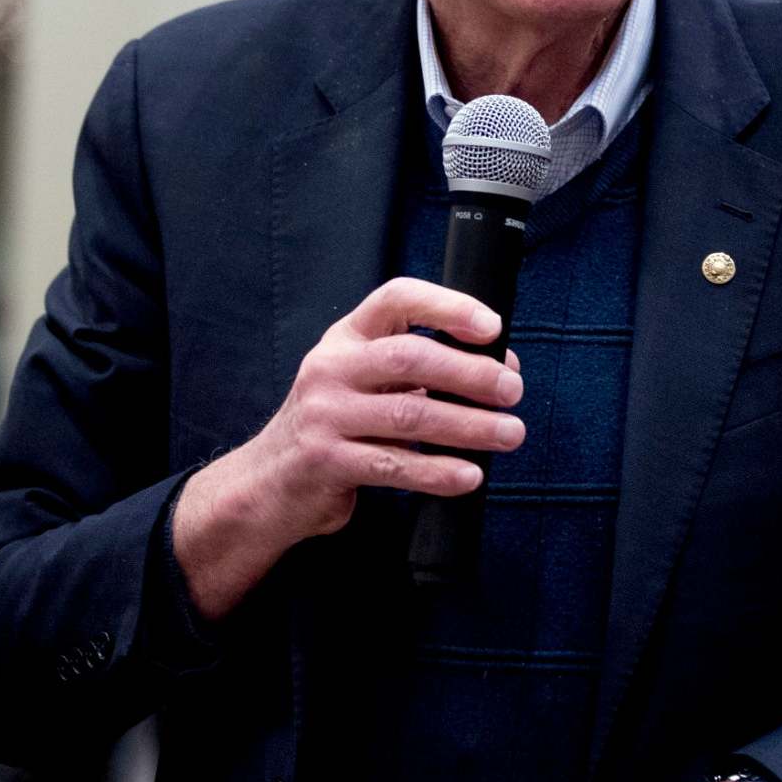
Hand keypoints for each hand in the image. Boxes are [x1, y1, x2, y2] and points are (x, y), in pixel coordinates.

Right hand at [173, 277, 525, 618]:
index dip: (448, 306)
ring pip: (410, 416)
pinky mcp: (326, 462)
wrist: (269, 483)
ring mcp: (325, 415)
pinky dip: (439, 472)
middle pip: (411, 357)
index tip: (492, 326)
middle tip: (512, 390)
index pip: (397, 299)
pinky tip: (469, 475)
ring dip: (470, 426)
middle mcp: (331, 368)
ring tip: (509, 433)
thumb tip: (498, 367)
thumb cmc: (335, 425)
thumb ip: (417, 369)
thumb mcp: (362, 381)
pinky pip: (395, 466)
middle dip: (470, 373)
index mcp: (346, 337)